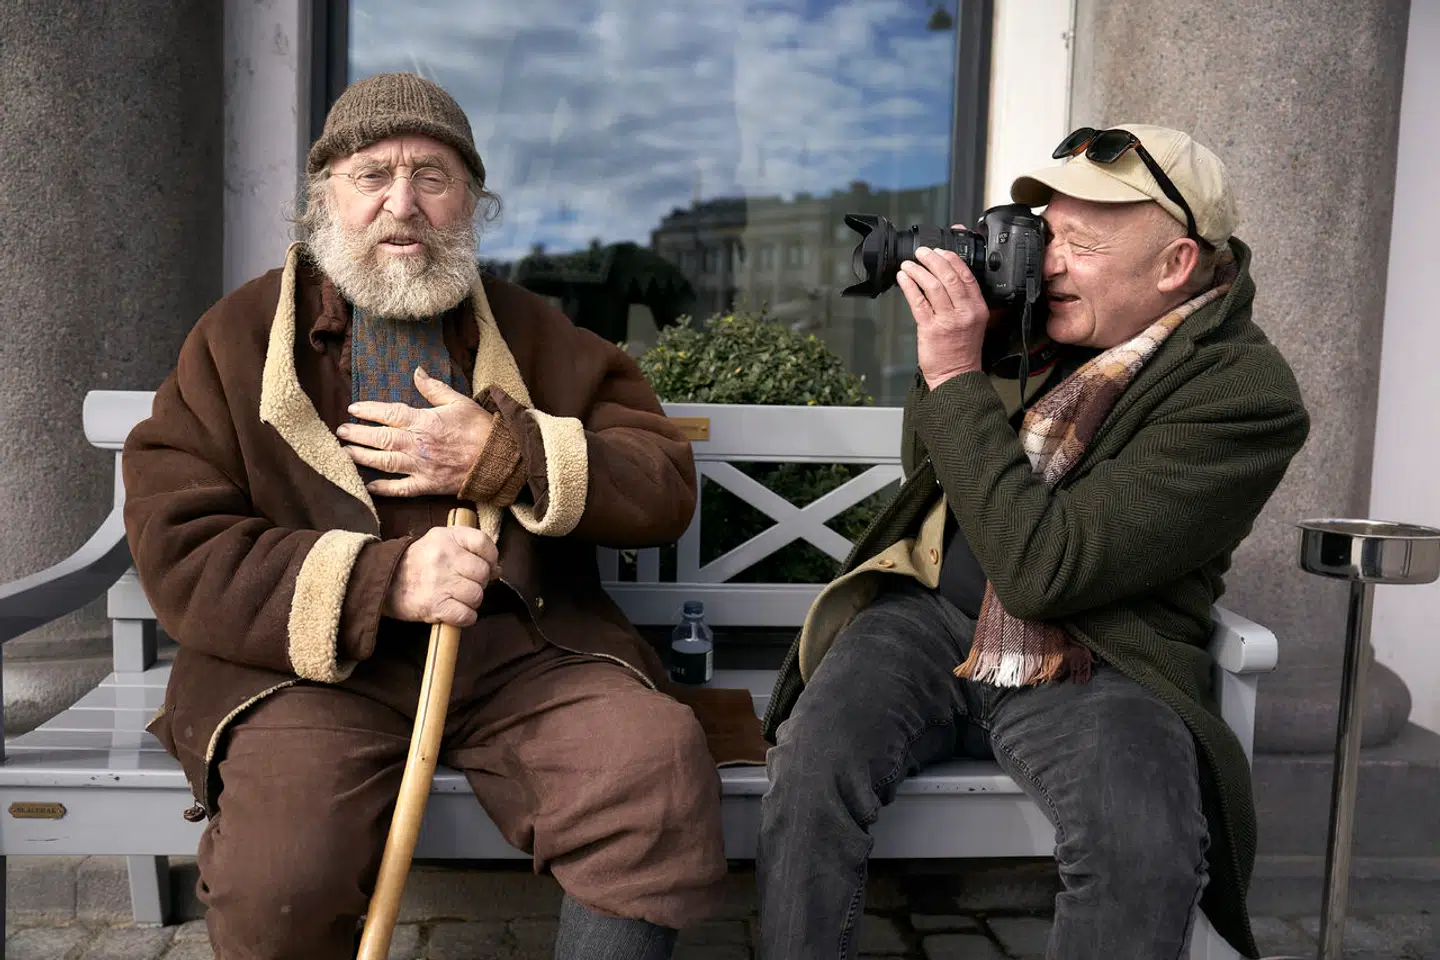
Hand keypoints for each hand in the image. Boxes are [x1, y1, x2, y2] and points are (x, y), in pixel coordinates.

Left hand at [339, 368, 493, 497]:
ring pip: (384, 462)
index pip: (389, 414)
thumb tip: (417, 371)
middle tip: (341, 431)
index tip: (353, 408)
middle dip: (357, 434)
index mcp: (424, 422)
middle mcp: (418, 445)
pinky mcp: (427, 485)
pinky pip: (400, 489)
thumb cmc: (480, 428)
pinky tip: (368, 485)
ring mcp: (421, 467)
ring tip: (346, 453)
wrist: (498, 459)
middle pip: (380, 438)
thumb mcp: (459, 401)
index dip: (368, 411)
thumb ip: (434, 387)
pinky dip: (383, 488)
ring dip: (362, 457)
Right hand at [383, 525, 500, 626]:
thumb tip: (497, 569)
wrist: (384, 581)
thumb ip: (469, 548)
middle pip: (482, 573)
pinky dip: (465, 617)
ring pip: (477, 595)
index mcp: (446, 537)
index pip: (483, 542)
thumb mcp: (439, 541)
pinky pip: (466, 615)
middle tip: (466, 585)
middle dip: (479, 582)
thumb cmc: (417, 562)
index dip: (491, 557)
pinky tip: (456, 611)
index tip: (487, 566)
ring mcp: (439, 582)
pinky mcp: (435, 606)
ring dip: (472, 601)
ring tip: (458, 598)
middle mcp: (443, 557)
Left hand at [896, 227, 995, 389]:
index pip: (966, 276)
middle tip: (922, 252)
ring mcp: (948, 320)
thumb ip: (965, 301)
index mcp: (978, 308)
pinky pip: (918, 301)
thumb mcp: (973, 322)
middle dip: (933, 259)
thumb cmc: (962, 350)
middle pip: (949, 276)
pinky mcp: (930, 328)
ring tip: (909, 264)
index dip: (952, 259)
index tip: (941, 250)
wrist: (956, 376)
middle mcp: (965, 312)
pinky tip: (903, 278)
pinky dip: (909, 286)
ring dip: (918, 270)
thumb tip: (948, 277)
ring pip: (933, 286)